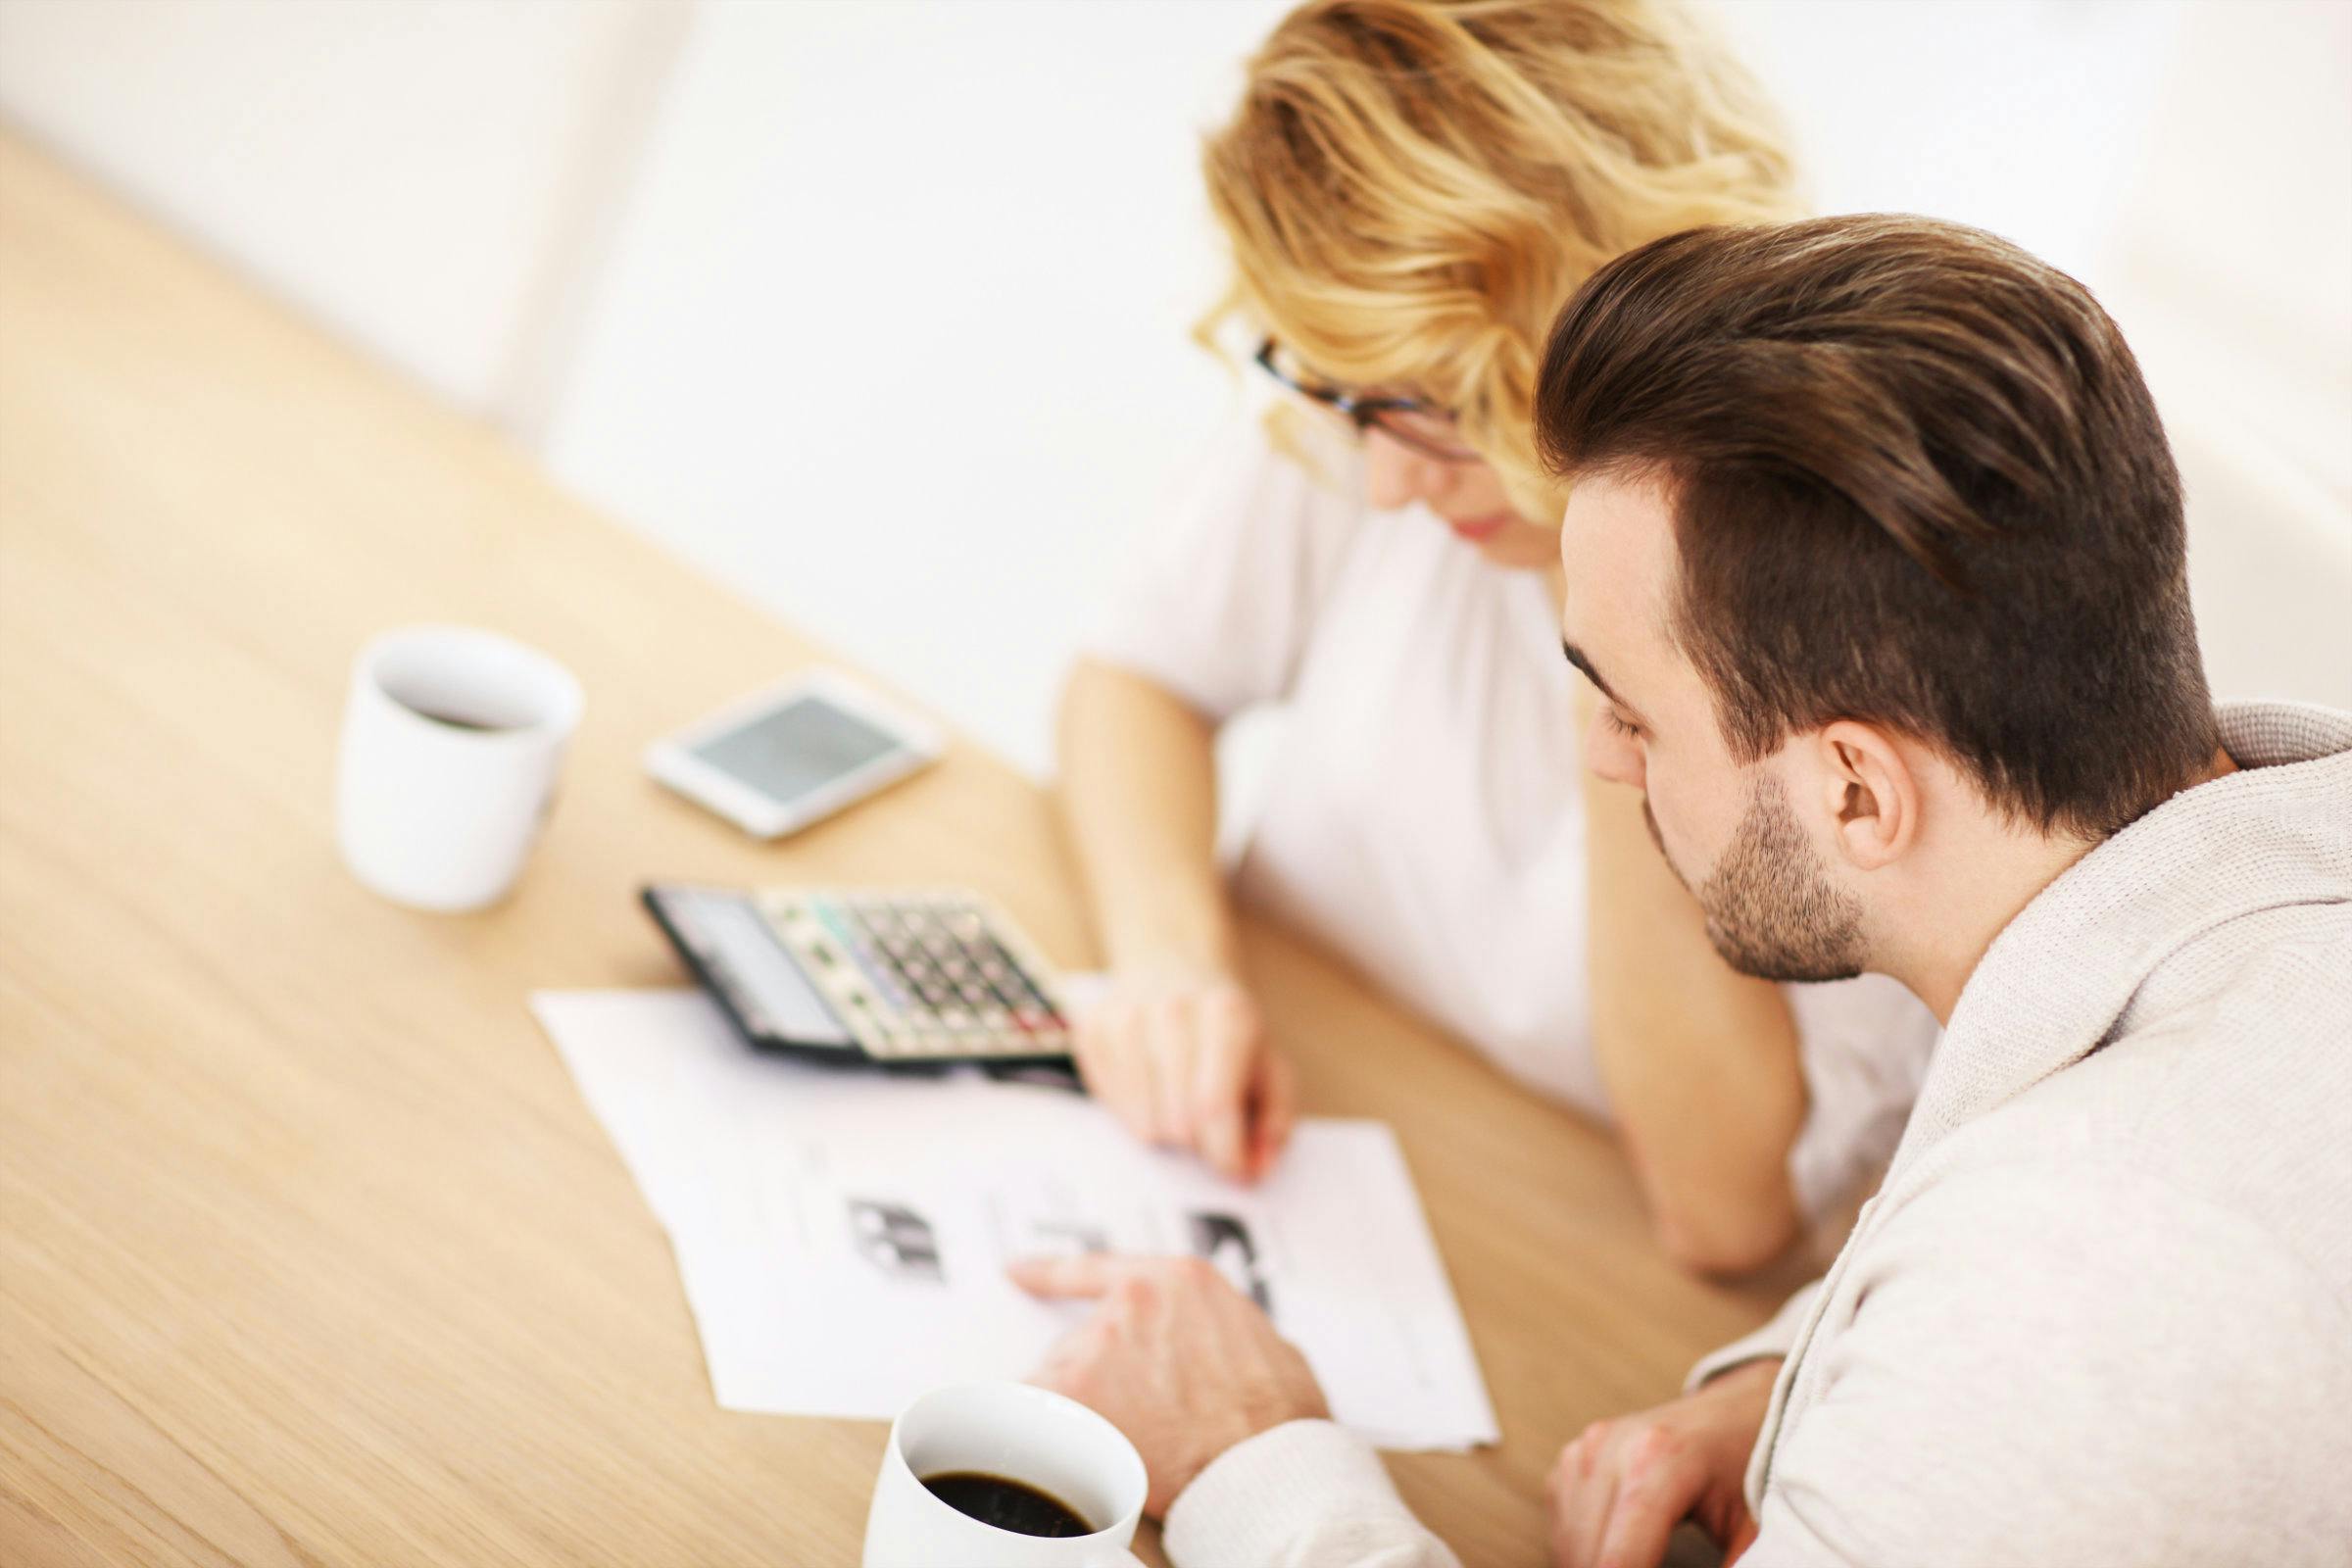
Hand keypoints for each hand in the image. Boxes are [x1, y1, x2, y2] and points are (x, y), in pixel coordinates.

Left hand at [1013, 1254, 1328, 1515]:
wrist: (1264, 1465)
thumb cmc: (1276, 1418)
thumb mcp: (1261, 1343)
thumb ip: (1216, 1331)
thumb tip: (1207, 1349)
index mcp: (1179, 1283)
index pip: (1096, 1269)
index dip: (1051, 1273)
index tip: (1019, 1272)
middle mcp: (1132, 1304)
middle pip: (1082, 1341)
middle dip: (1098, 1382)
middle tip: (1132, 1423)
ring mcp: (1099, 1346)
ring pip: (1064, 1381)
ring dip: (1082, 1412)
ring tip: (1128, 1446)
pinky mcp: (1076, 1393)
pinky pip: (1041, 1416)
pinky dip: (1053, 1440)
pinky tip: (1079, 1460)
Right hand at [1070, 967, 1296, 1180]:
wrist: (1174, 965)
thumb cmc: (1226, 1027)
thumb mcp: (1270, 1064)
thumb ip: (1274, 1122)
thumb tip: (1255, 1169)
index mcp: (1227, 1015)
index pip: (1215, 1108)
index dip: (1227, 1155)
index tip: (1234, 1169)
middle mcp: (1173, 1010)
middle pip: (1181, 1124)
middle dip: (1201, 1141)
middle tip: (1209, 1121)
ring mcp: (1126, 1018)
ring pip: (1146, 1125)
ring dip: (1169, 1130)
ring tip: (1180, 1099)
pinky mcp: (1093, 1031)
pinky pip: (1114, 1110)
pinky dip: (1137, 1113)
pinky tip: (1152, 1086)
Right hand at [1547, 1358, 1779, 1567]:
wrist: (1738, 1408)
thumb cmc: (1753, 1465)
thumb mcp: (1758, 1529)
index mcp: (1659, 1460)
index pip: (1619, 1561)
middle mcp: (1611, 1449)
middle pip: (1588, 1559)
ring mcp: (1585, 1451)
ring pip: (1568, 1549)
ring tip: (1642, 1566)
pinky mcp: (1572, 1459)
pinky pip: (1562, 1529)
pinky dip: (1584, 1559)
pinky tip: (1618, 1562)